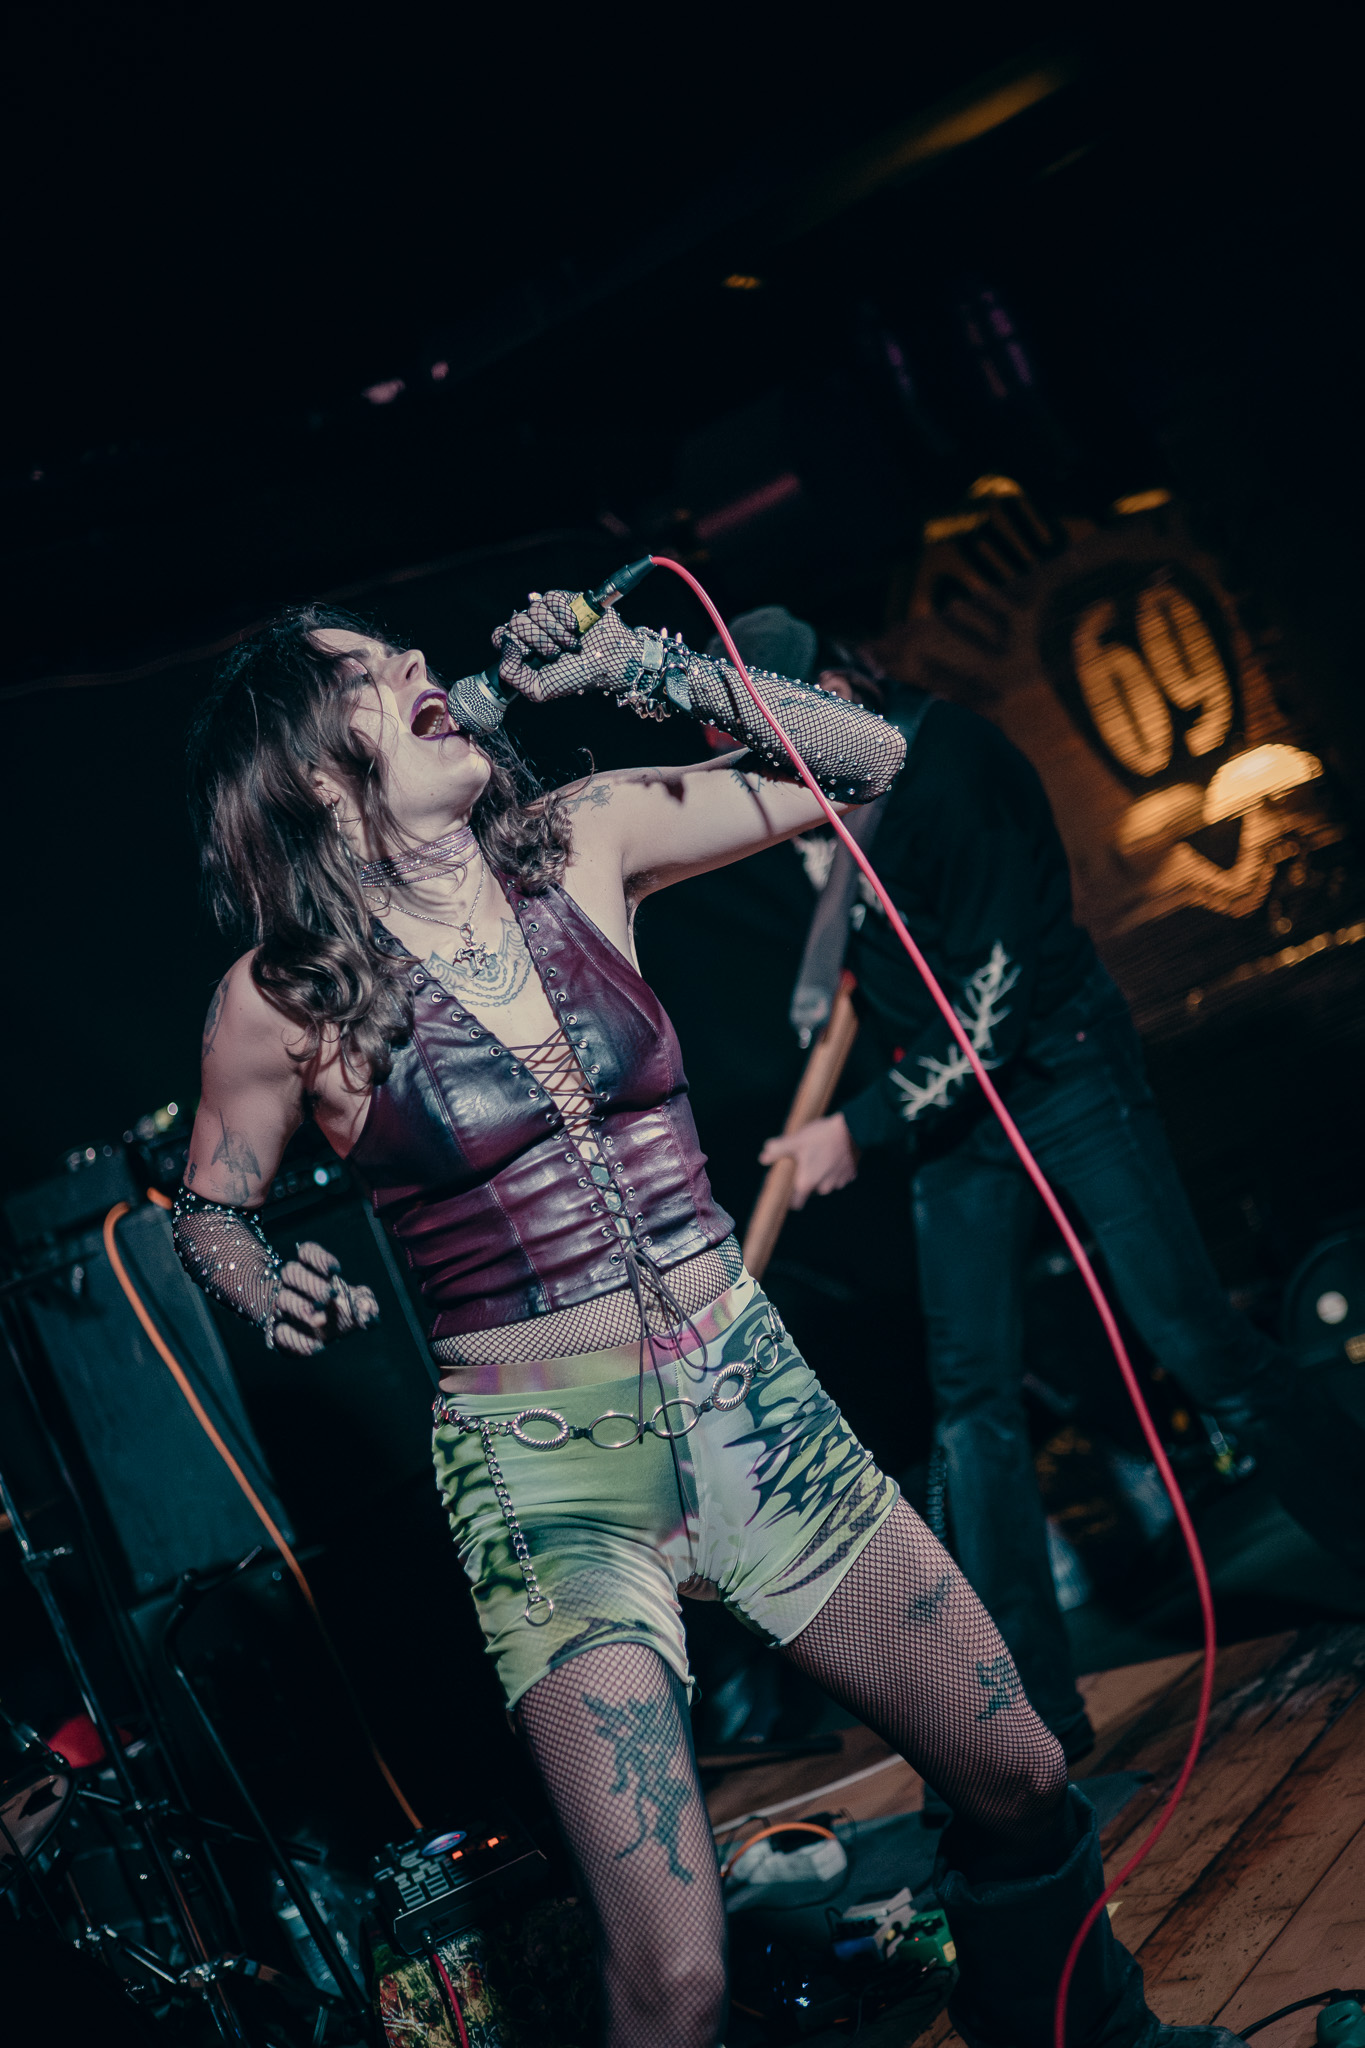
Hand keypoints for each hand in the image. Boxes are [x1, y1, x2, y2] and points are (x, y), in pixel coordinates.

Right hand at [273, 1241, 378, 1356]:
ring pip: (283, 1298)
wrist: (318, 1337)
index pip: (307, 1252)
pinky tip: (316, 1345)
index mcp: (313, 1271)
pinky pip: (280, 1332)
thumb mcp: (357, 1306)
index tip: (335, 1270)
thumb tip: (367, 1308)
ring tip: (322, 1319)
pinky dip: (297, 1339)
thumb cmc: (340, 1313)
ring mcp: (283, 1307)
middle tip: (330, 1295)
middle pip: (291, 1271)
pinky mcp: (279, 1333)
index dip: (318, 1257)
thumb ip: (366, 1304)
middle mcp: (294, 1286)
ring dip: (302, 1307)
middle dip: (310, 1282)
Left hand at [492, 590, 646, 703]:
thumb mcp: (537, 689)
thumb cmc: (576, 677)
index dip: (511, 643)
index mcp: (524, 649)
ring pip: (533, 609)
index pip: (500, 635)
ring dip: (555, 632)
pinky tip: (576, 627)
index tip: (528, 654)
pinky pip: (550, 598)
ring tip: (571, 643)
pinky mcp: (564, 600)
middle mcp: (533, 629)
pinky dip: (563, 615)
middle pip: (516, 622)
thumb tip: (506, 642)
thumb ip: (510, 674)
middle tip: (557, 654)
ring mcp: (548, 614)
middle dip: (538, 642)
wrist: (609, 662)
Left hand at [758, 1114, 858, 1209]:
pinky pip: (839, 1176)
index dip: (790, 1199)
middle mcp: (823, 1188)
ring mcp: (839, 1183)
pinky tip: (833, 1155)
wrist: (853, 1129)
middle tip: (803, 1163)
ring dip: (822, 1174)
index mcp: (807, 1183)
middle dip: (806, 1180)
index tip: (787, 1189)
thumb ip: (778, 1150)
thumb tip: (763, 1157)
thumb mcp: (796, 1141)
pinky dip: (835, 1169)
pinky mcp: (850, 1175)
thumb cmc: (821, 1136)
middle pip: (810, 1191)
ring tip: (820, 1156)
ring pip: (825, 1183)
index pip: (796, 1203)